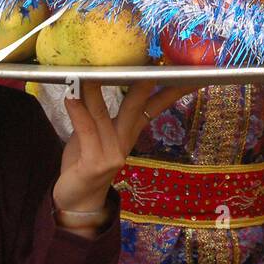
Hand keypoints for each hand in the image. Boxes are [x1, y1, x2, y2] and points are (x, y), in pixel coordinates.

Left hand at [53, 82, 191, 214]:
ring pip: (103, 114)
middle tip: (153, 62)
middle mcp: (125, 141)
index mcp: (130, 131)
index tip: (193, 73)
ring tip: (92, 71)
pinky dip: (77, 111)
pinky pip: (85, 130)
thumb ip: (97, 109)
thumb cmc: (85, 161)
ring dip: (96, 90)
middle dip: (145, 83)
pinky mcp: (94, 164)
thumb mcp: (97, 133)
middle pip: (138, 105)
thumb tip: (93, 76)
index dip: (176, 89)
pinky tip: (70, 95)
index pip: (157, 105)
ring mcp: (111, 154)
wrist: (78, 201)